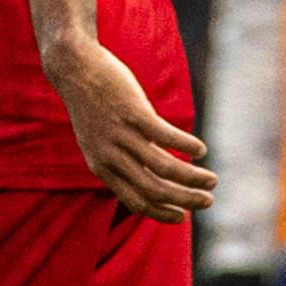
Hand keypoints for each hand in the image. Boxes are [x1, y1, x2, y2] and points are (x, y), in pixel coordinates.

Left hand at [42, 35, 213, 220]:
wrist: (73, 68)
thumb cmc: (91, 106)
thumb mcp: (97, 141)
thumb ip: (120, 161)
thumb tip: (153, 175)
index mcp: (101, 167)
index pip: (136, 202)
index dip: (162, 213)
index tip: (183, 217)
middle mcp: (111, 155)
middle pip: (155, 190)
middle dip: (185, 201)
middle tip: (208, 202)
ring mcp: (121, 134)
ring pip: (164, 167)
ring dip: (193, 177)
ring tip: (212, 179)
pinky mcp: (133, 111)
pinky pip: (165, 136)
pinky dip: (186, 145)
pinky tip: (200, 150)